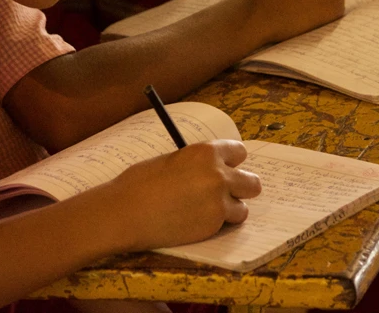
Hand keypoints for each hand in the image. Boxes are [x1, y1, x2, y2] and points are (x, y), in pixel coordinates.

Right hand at [99, 140, 260, 251]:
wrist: (125, 212)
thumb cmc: (139, 184)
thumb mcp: (171, 161)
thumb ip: (196, 165)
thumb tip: (210, 170)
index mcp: (205, 152)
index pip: (239, 152)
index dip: (231, 162)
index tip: (226, 169)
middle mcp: (218, 174)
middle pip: (252, 182)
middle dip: (241, 188)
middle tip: (224, 194)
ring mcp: (218, 201)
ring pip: (243, 208)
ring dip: (229, 210)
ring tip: (205, 211)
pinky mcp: (213, 225)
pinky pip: (227, 225)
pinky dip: (216, 225)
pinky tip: (196, 222)